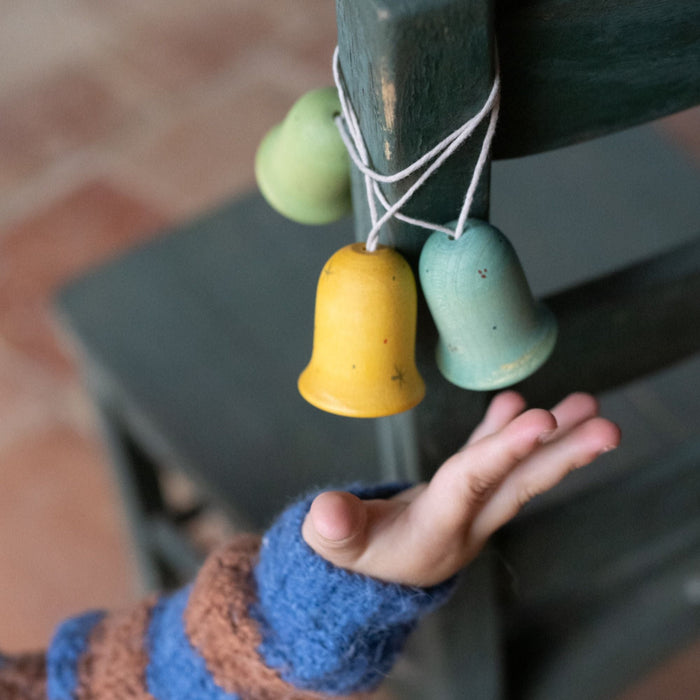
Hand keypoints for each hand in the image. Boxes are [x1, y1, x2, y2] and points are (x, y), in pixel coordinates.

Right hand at [302, 391, 619, 587]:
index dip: (504, 451)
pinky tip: (521, 402)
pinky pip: (490, 458)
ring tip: (589, 405)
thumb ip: (334, 531)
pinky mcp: (462, 493)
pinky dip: (506, 431)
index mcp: (436, 530)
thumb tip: (327, 511)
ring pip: (517, 469)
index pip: (474, 484)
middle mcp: (466, 520)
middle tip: (608, 427)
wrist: (371, 576)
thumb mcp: (335, 550)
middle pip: (520, 483)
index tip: (542, 422)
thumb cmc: (352, 561)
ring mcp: (470, 506)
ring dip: (554, 439)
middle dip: (563, 455)